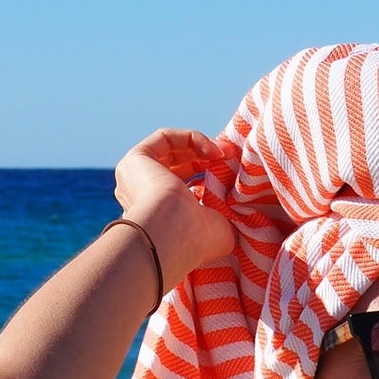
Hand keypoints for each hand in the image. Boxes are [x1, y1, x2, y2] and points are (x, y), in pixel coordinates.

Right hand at [113, 129, 235, 280]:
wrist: (174, 236)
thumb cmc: (199, 241)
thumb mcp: (222, 226)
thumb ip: (228, 211)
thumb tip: (244, 201)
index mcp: (163, 218)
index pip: (185, 189)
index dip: (210, 177)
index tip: (234, 175)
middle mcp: (144, 198)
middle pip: (178, 167)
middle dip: (208, 158)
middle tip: (232, 157)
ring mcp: (137, 178)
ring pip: (172, 151)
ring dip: (202, 146)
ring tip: (226, 152)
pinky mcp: (135, 160)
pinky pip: (165, 138)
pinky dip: (191, 138)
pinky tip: (212, 150)